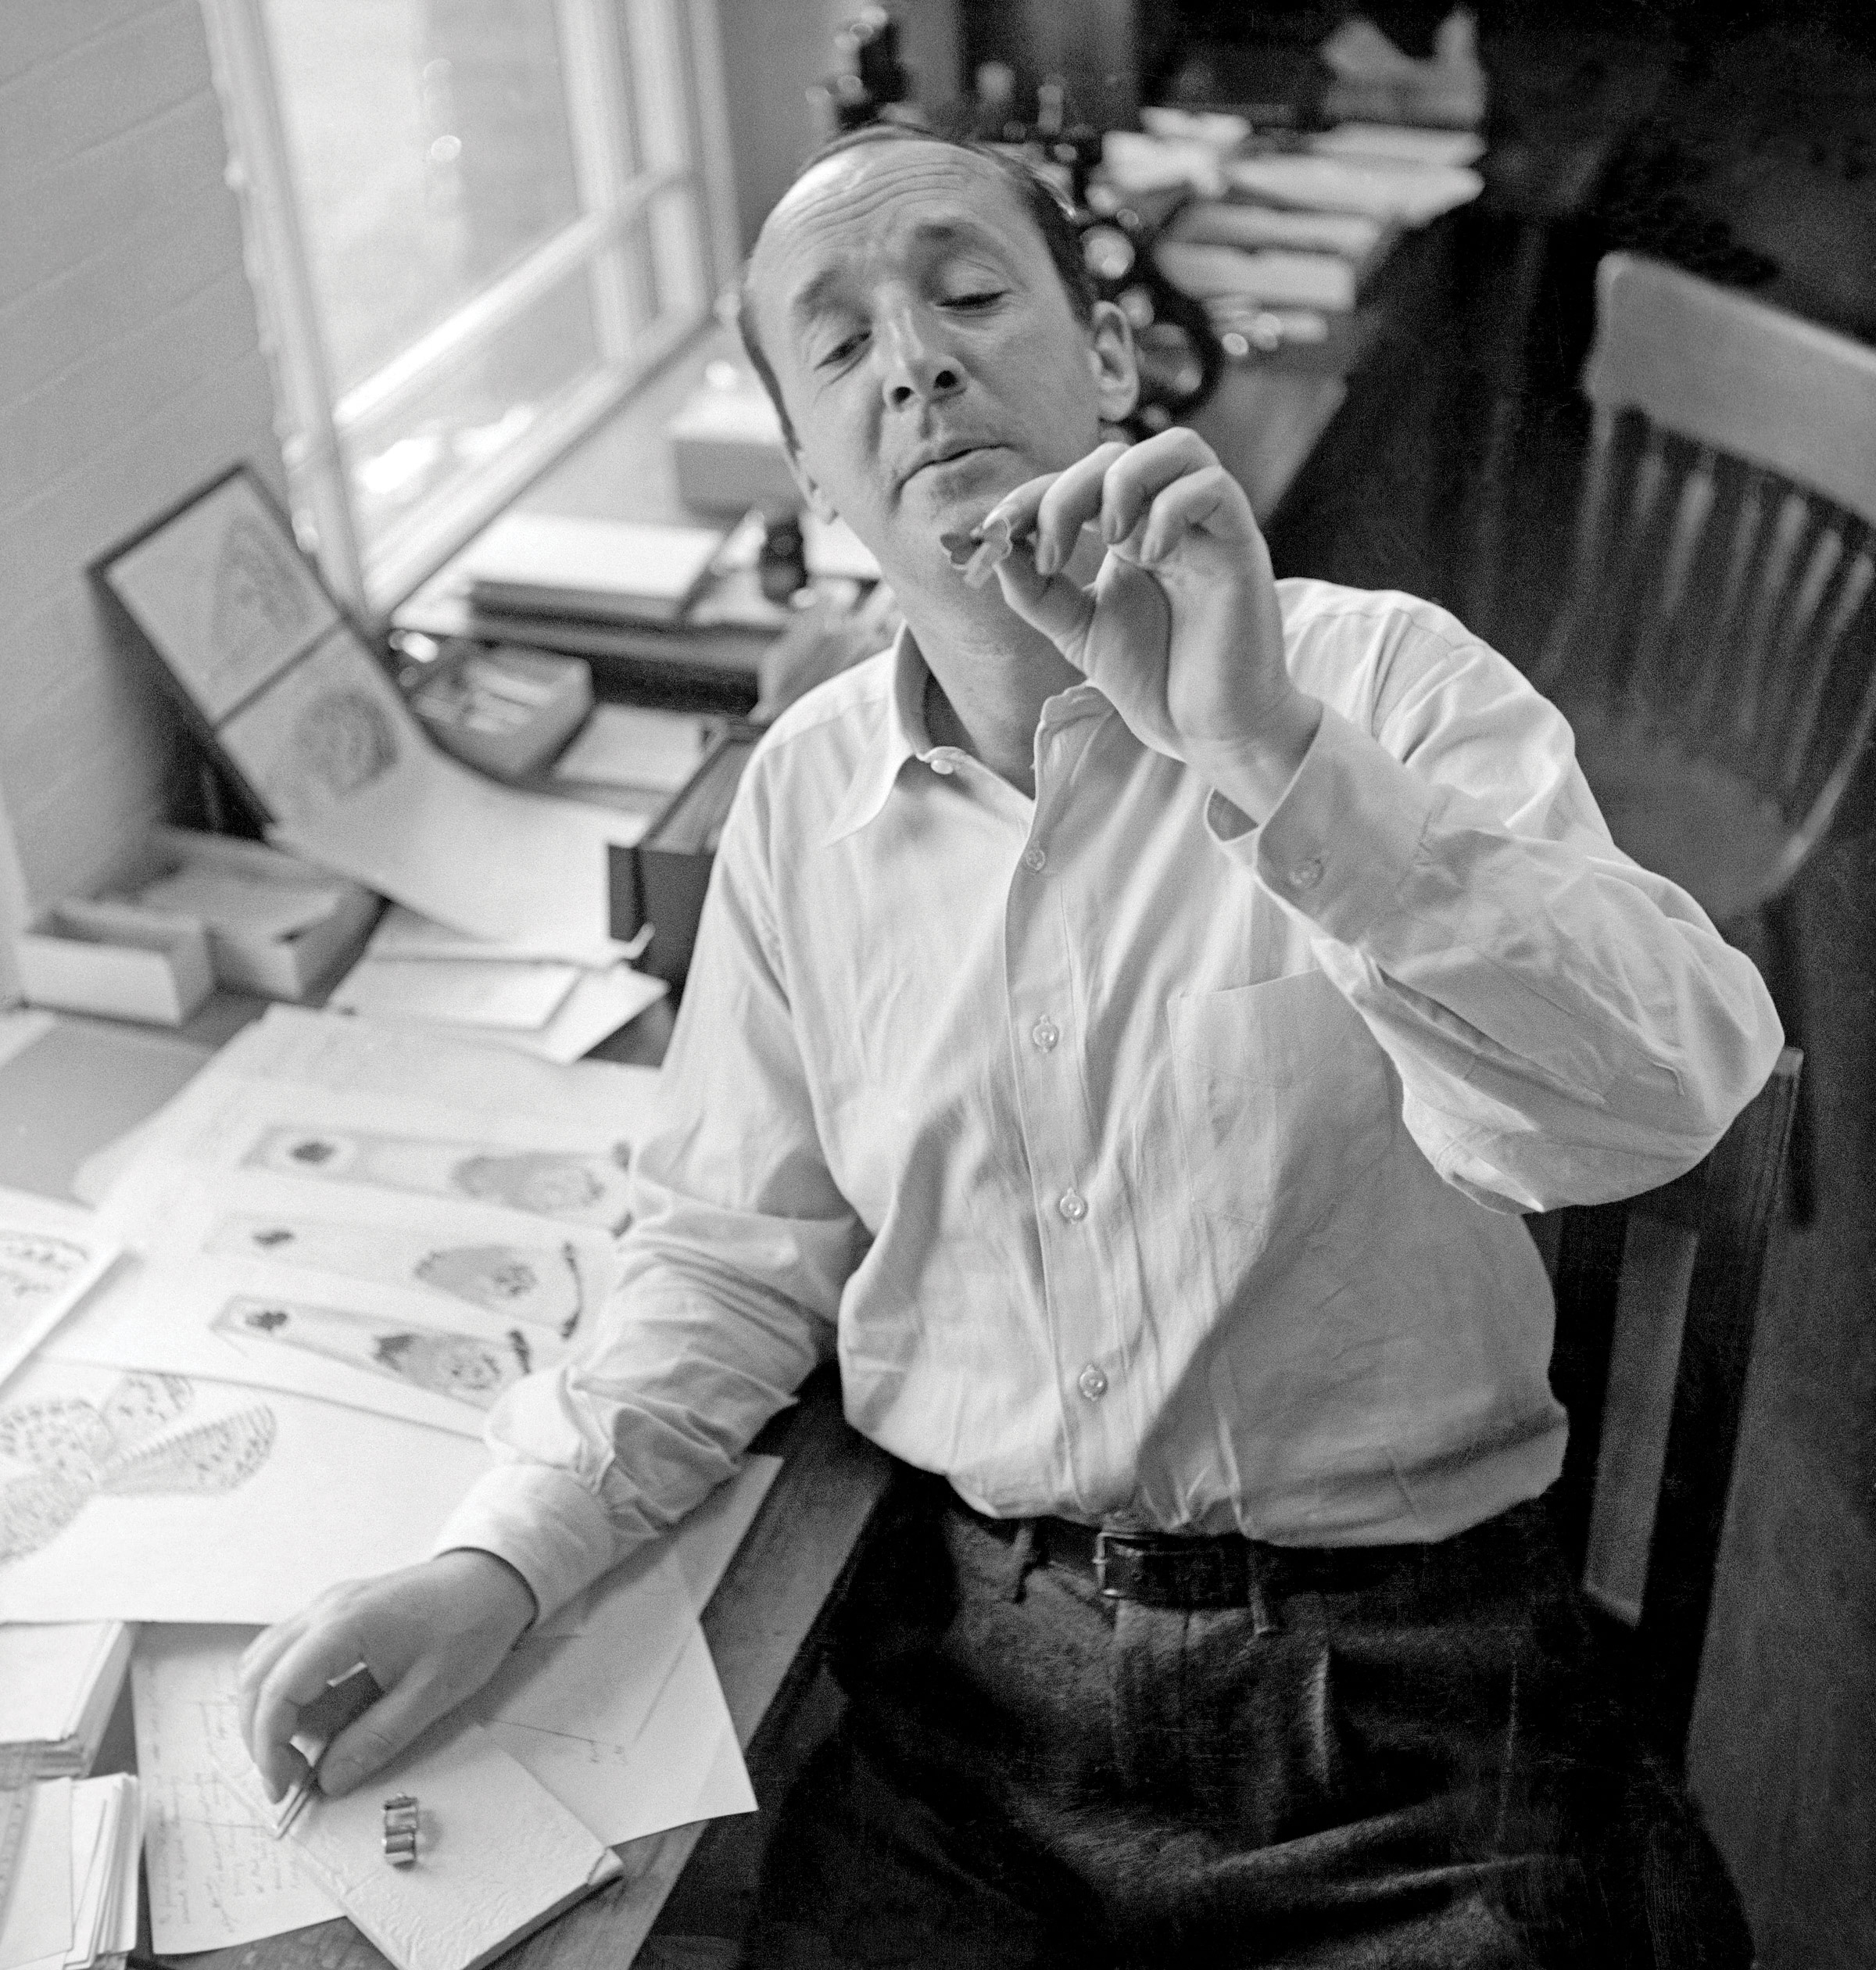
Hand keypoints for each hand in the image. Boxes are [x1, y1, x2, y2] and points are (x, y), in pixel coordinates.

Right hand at [239, 1549, 536, 1800]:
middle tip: (289, 1776)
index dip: (269, 1747)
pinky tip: (311, 1714)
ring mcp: (326, 1605)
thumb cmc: (470, 1626)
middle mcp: (324, 1608)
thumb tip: (328, 1780)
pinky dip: (283, 1686)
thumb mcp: (431, 1693)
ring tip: (299, 1749)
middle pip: (256, 1675)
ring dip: (267, 1710)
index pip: (277, 1691)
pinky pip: (286, 1649)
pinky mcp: (335, 1610)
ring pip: (263, 1660)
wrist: (493, 1577)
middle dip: (260, 1734)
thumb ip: (376, 1739)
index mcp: (344, 1625)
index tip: (285, 1788)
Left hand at [980, 431, 1318, 818]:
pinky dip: (1172, 509)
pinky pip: (1214, 486)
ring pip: (1178, 447)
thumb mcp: (1076, 630)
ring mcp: (1207, 528)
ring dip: (1125, 480)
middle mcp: (1168, 519)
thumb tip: (991, 543)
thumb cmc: (1153, 678)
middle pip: (1116, 454)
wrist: (1208, 730)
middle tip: (1048, 556)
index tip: (992, 533)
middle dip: (1066, 493)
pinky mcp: (1241, 545)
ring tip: (1106, 539)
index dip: (1031, 496)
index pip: (1078, 481)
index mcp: (1130, 532)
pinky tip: (1152, 557)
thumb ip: (1035, 589)